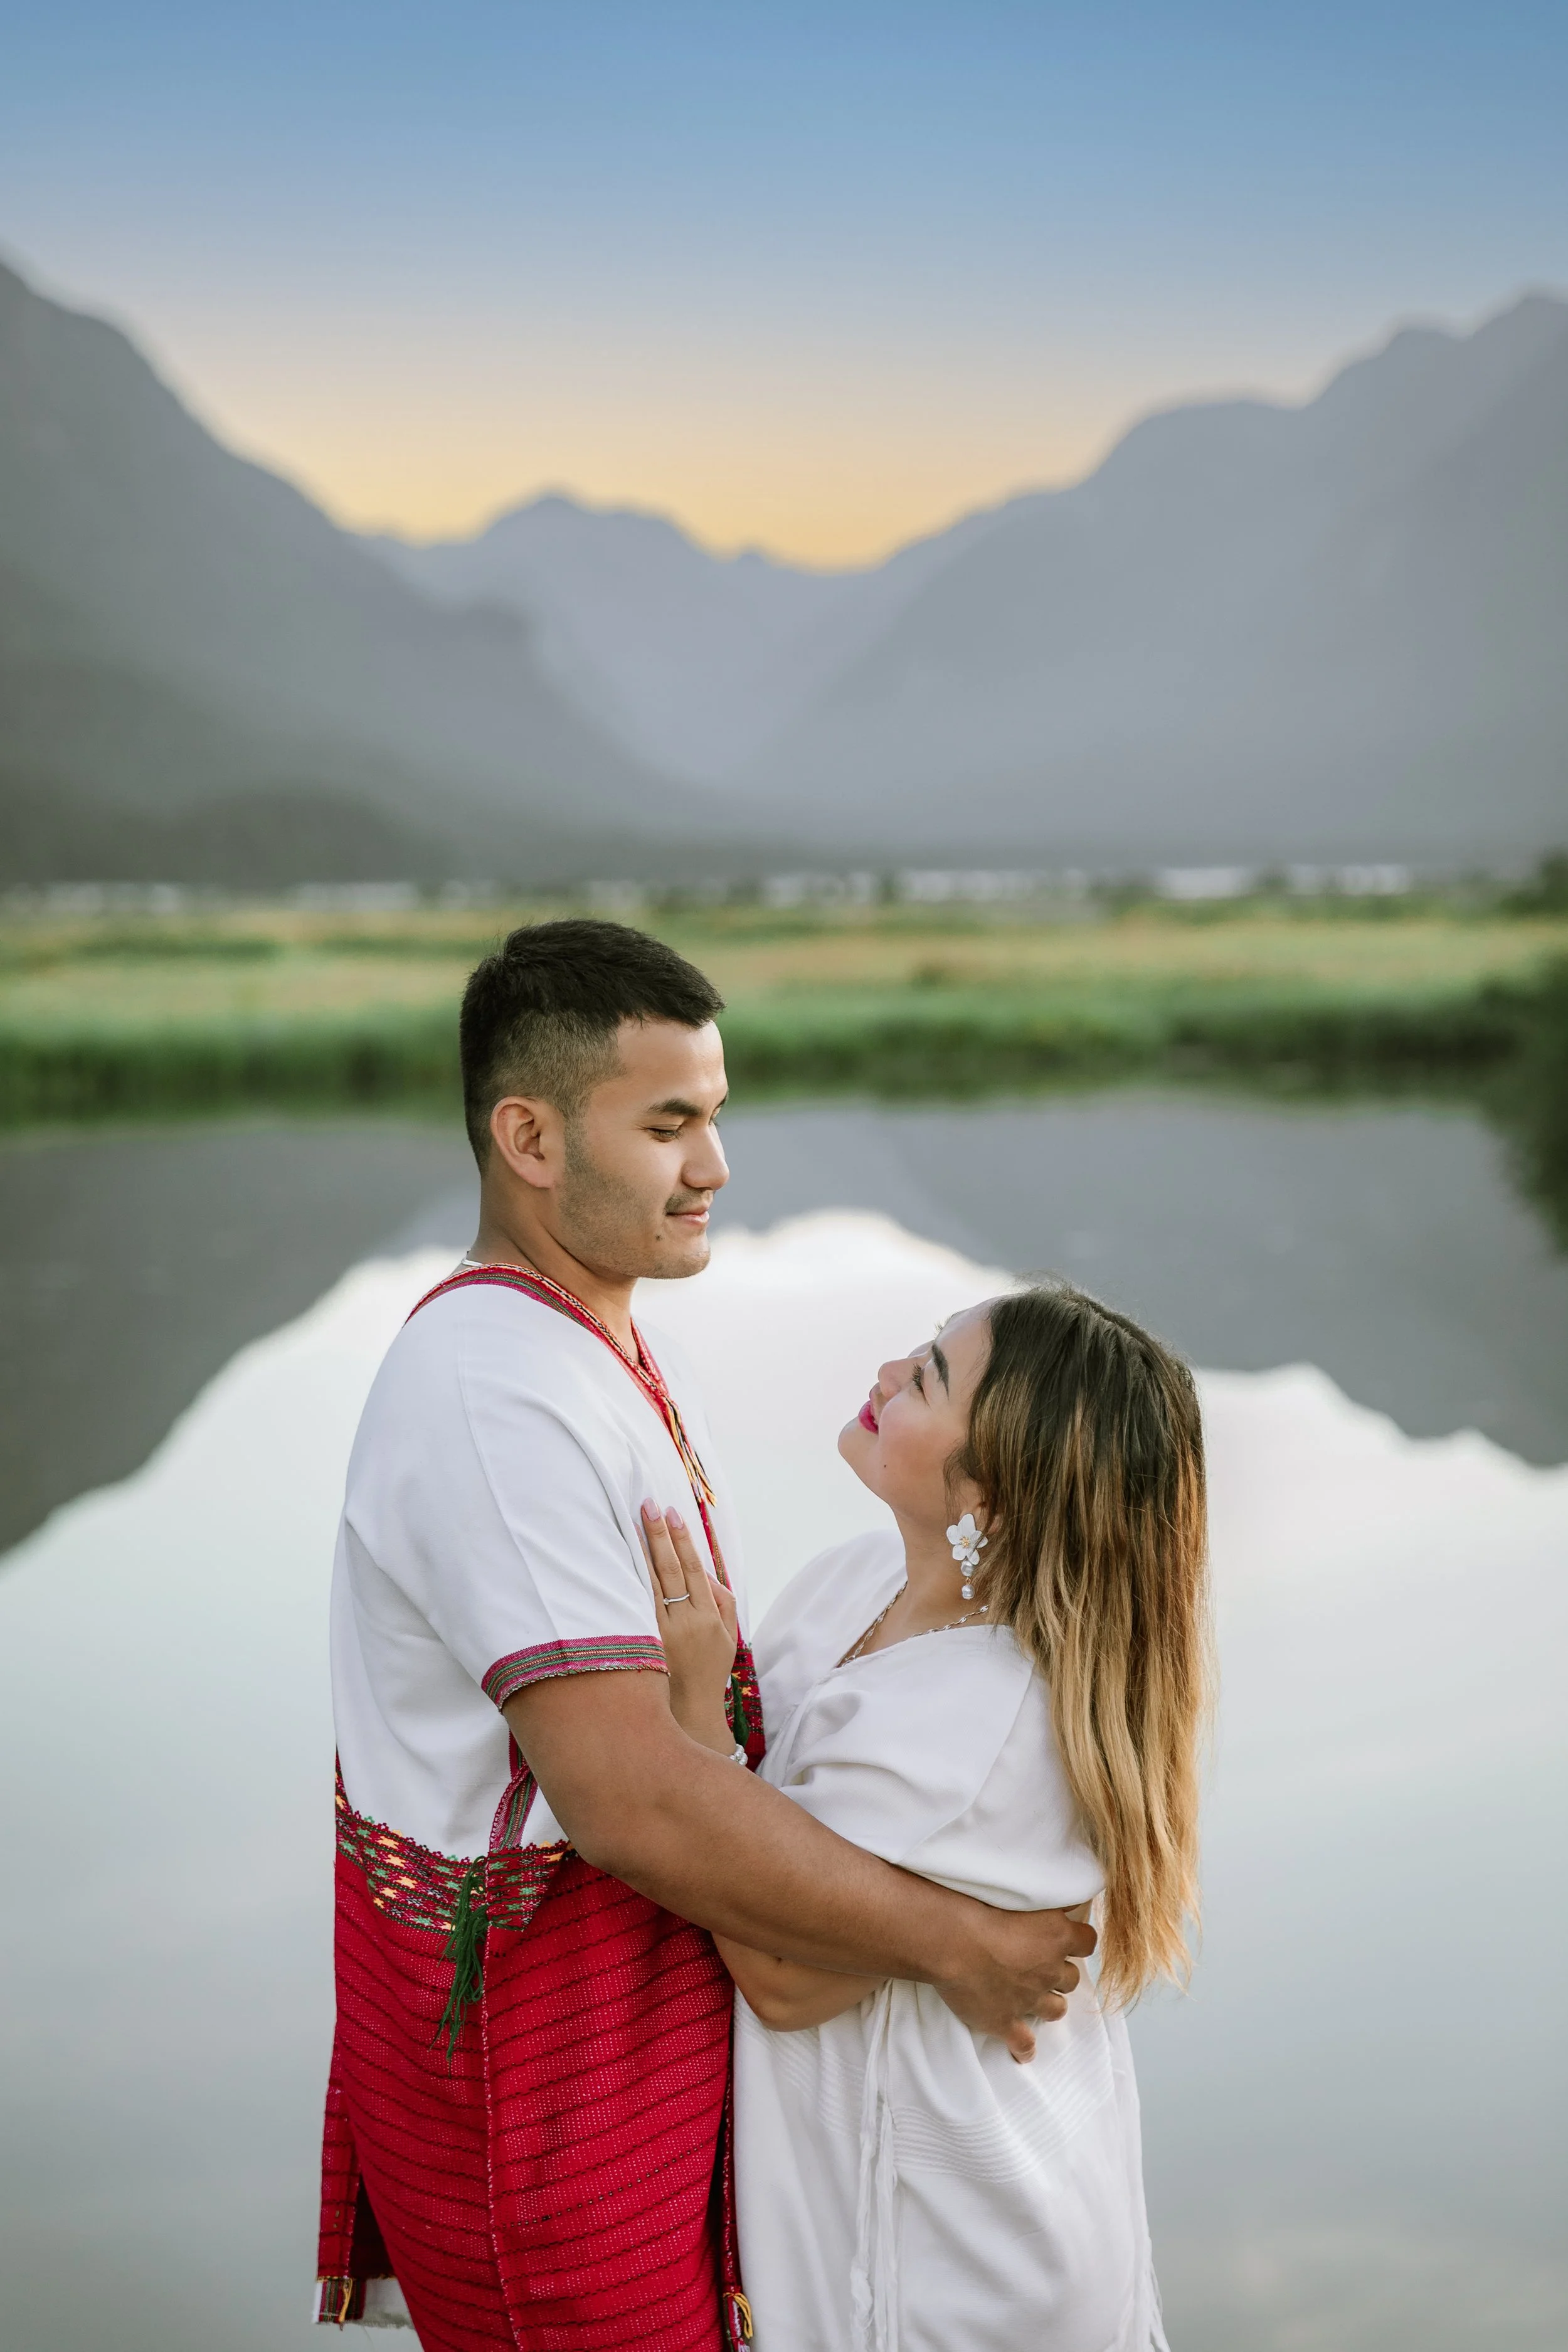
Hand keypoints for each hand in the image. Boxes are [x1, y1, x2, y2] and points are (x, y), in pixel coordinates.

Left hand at [640, 1500, 739, 1755]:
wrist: (687, 1712)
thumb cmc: (708, 1670)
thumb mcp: (729, 1636)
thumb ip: (723, 1601)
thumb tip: (706, 1570)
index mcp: (708, 1618)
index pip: (694, 1569)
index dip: (684, 1540)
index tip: (673, 1513)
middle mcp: (684, 1623)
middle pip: (669, 1570)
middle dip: (659, 1536)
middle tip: (648, 1506)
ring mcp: (659, 1634)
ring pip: (647, 1585)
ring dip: (638, 1553)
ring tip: (629, 1524)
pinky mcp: (640, 1643)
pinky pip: (632, 1605)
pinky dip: (625, 1581)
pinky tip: (617, 1562)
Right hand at [932, 1903, 1097, 2062]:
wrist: (952, 1941)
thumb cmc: (979, 1907)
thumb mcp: (1021, 1892)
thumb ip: (1046, 1898)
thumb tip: (1068, 1896)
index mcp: (1055, 1935)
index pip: (1087, 1941)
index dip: (1078, 1941)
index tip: (1068, 1937)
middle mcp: (1048, 1970)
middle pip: (1071, 1978)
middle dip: (1060, 1972)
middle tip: (1041, 1964)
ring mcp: (1029, 2000)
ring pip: (1056, 2009)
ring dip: (1050, 2003)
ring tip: (1036, 1997)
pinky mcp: (1005, 2022)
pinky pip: (1023, 2043)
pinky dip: (1025, 2048)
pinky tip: (1025, 2051)